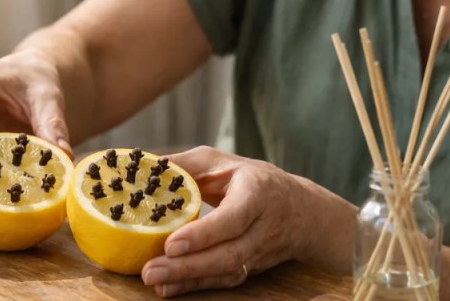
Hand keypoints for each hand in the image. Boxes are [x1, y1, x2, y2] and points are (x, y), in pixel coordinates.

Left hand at [140, 146, 355, 296]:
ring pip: (227, 271)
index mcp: (258, 193)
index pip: (233, 218)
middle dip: (188, 266)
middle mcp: (263, 227)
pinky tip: (169, 288)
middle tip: (151, 271)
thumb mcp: (224, 162)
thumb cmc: (254, 180)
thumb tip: (148, 165)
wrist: (301, 210)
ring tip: (155, 282)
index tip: (171, 244)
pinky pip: (225, 281)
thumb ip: (187, 164)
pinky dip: (197, 287)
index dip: (204, 234)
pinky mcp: (253, 268)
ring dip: (190, 280)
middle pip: (229, 254)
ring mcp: (260, 252)